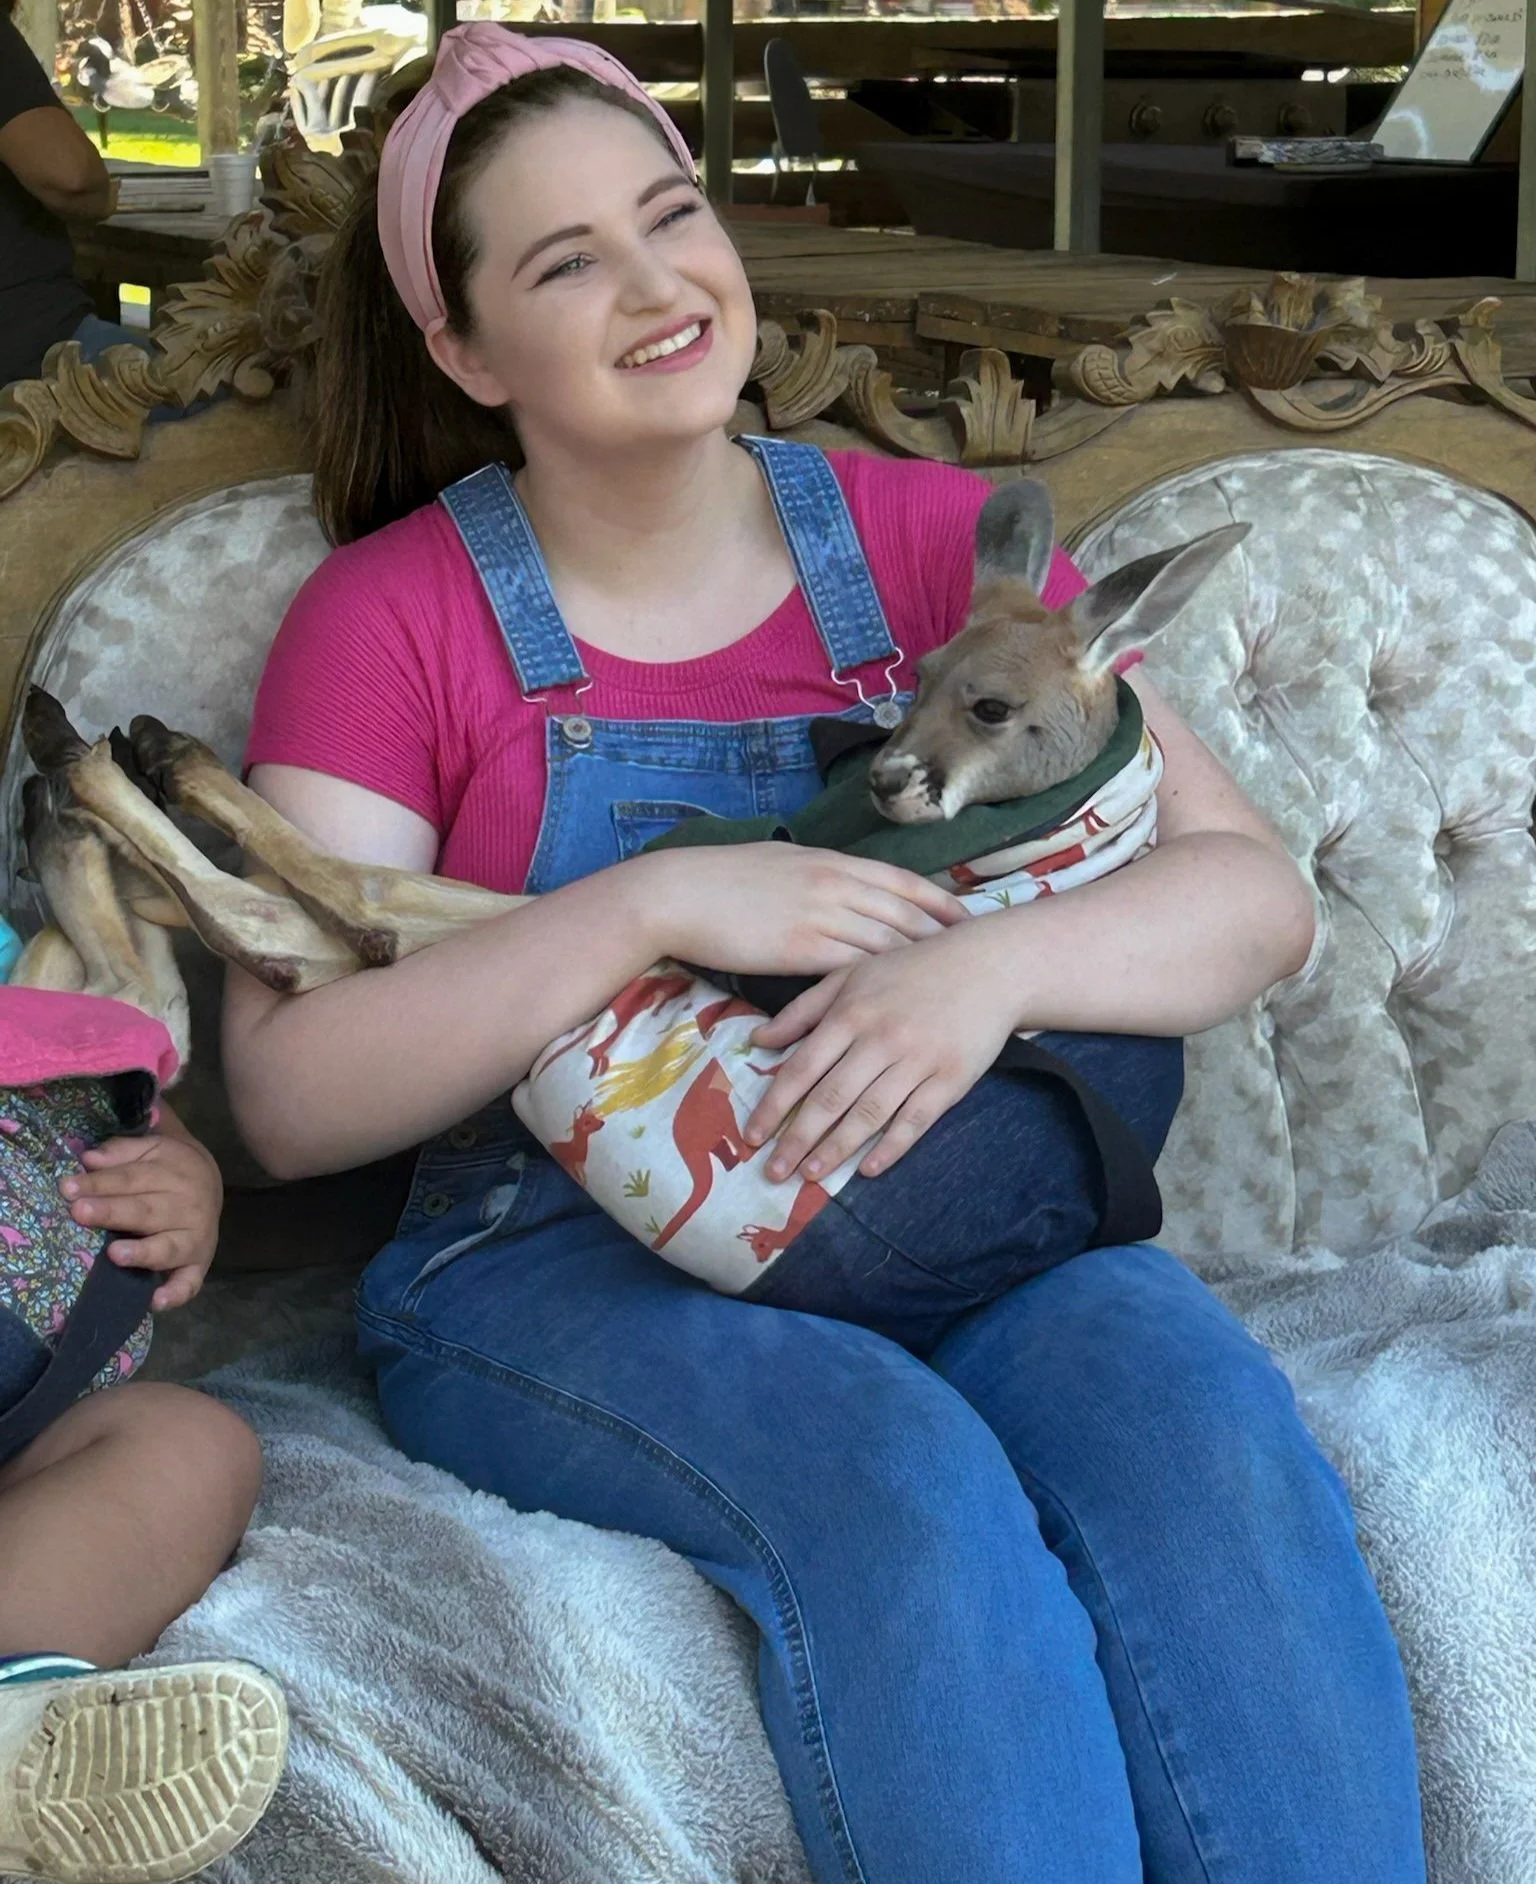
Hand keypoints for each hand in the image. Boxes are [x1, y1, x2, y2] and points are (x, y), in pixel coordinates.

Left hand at [60, 1126, 222, 1311]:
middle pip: (145, 1211)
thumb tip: (90, 1159)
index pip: (130, 1179)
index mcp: (171, 1175)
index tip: (68, 1187)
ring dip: (142, 1253)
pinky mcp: (198, 1265)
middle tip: (80, 1212)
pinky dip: (175, 1294)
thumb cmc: (170, 1167)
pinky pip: (189, 1283)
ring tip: (115, 1254)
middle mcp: (185, 1207)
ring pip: (167, 1247)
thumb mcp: (152, 1148)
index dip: (99, 1183)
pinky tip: (156, 1301)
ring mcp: (193, 1239)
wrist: (212, 1182)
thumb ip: (122, 1152)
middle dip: (113, 1213)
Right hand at [635, 844, 966, 977]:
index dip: (940, 901)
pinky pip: (853, 968)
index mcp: (832, 861)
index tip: (969, 917)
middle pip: (906, 913)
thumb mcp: (781, 863)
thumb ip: (817, 873)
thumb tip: (837, 880)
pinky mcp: (801, 949)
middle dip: (944, 936)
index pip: (903, 881)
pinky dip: (881, 985)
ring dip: (919, 966)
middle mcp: (836, 884)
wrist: (680, 894)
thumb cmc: (722, 879)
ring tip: (949, 989)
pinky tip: (897, 1004)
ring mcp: (821, 915)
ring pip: (886, 942)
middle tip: (977, 959)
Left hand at [743, 930, 1014, 1181]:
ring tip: (811, 1177)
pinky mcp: (951, 1079)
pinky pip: (915, 1120)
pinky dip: (891, 1147)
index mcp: (850, 1013)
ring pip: (868, 1114)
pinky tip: (868, 1169)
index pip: (802, 1068)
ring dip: (836, 1149)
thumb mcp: (851, 975)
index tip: (752, 1136)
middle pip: (830, 1098)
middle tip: (773, 1172)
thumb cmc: (912, 969)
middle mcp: (880, 1039)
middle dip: (797, 1139)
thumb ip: (803, 1009)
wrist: (988, 966)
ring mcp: (917, 1061)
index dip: (774, 1106)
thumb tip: (758, 1040)